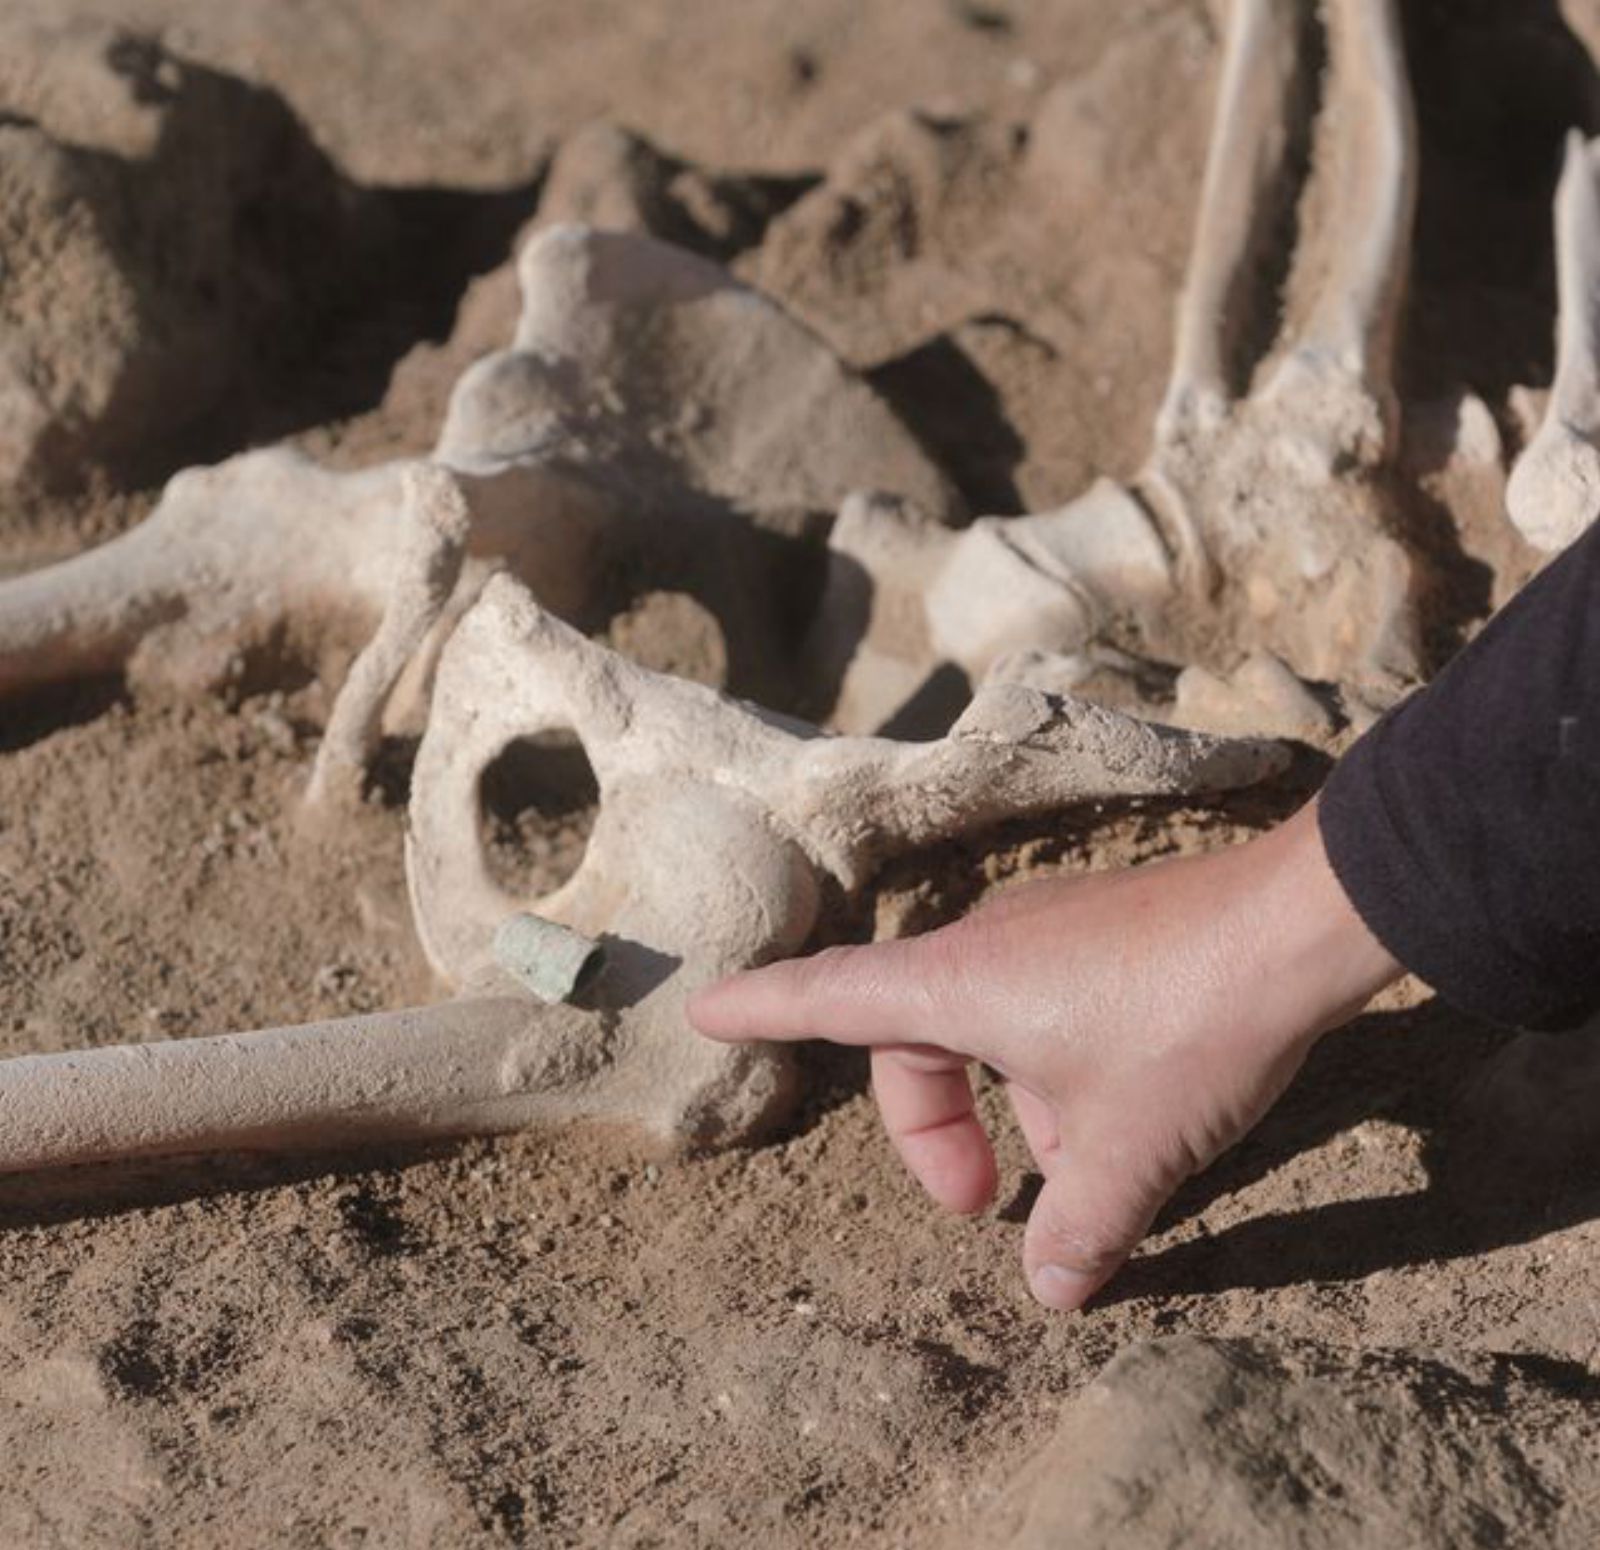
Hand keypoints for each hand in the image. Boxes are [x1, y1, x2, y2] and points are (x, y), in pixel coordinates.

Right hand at [688, 798, 1400, 1310]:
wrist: (1299, 923)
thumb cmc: (1191, 1027)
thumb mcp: (1128, 1152)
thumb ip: (1077, 1228)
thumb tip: (1050, 1288)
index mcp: (958, 987)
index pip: (826, 997)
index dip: (758, 1009)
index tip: (701, 1010)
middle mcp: (986, 945)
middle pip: (911, 1037)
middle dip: (931, 1127)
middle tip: (980, 1205)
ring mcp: (1045, 928)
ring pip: (986, 1025)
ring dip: (1010, 1104)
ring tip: (1086, 1171)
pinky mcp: (1100, 927)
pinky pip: (1040, 1002)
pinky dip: (1053, 1067)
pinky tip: (1126, 1114)